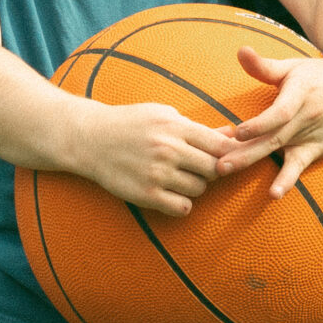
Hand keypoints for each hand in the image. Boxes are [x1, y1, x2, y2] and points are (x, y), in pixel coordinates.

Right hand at [63, 99, 226, 214]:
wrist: (90, 139)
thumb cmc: (131, 124)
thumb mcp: (163, 115)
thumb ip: (197, 128)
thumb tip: (231, 135)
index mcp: (175, 127)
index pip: (220, 145)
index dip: (231, 154)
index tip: (229, 158)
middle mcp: (168, 150)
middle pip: (214, 169)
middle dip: (211, 170)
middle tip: (198, 167)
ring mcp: (157, 174)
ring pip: (199, 189)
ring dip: (195, 186)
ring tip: (179, 177)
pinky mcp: (146, 195)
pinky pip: (183, 208)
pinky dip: (181, 203)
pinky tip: (170, 193)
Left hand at [215, 47, 322, 197]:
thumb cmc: (320, 75)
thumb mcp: (293, 67)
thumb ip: (264, 66)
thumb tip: (240, 51)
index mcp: (300, 94)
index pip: (280, 113)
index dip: (259, 124)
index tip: (235, 132)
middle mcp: (306, 117)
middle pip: (274, 138)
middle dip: (245, 153)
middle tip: (219, 165)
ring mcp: (312, 135)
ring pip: (281, 152)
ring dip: (255, 163)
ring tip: (232, 173)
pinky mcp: (317, 149)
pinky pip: (300, 165)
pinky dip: (287, 179)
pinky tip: (274, 194)